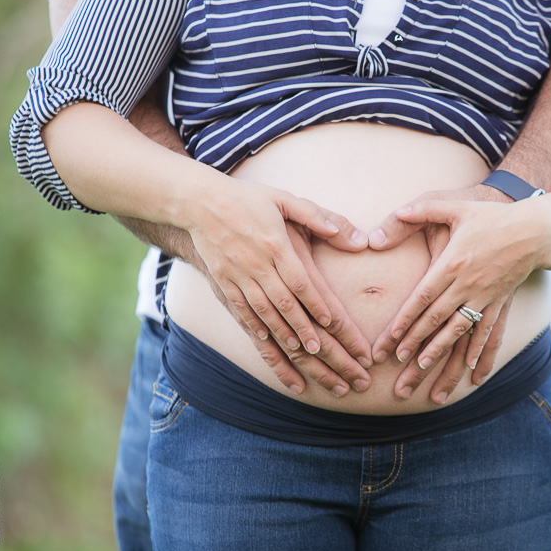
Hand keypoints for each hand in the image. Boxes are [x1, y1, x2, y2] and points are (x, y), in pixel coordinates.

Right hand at [185, 176, 369, 367]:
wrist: (198, 201)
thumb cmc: (247, 198)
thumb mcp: (283, 199)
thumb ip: (316, 216)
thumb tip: (351, 234)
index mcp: (275, 244)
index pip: (299, 280)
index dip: (315, 303)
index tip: (330, 322)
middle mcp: (256, 263)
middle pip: (283, 302)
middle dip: (303, 328)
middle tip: (320, 350)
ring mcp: (237, 274)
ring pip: (263, 311)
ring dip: (282, 333)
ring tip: (300, 352)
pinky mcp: (223, 280)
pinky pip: (240, 309)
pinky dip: (254, 327)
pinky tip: (266, 340)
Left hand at [369, 188, 550, 400]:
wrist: (535, 228)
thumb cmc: (491, 216)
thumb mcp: (455, 207)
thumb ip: (422, 210)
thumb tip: (395, 212)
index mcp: (452, 263)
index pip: (423, 297)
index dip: (406, 320)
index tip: (391, 339)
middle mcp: (468, 284)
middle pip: (436, 319)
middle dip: (415, 343)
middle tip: (398, 364)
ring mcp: (486, 296)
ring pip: (460, 331)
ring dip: (441, 353)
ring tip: (423, 370)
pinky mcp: (501, 302)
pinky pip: (489, 333)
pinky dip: (480, 354)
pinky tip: (472, 375)